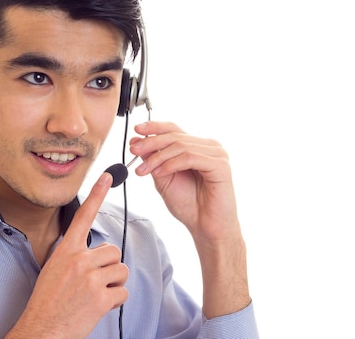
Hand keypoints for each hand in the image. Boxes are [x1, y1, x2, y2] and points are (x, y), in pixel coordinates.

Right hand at [6, 173, 128, 338]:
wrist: (41, 329)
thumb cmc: (47, 301)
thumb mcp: (53, 269)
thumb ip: (74, 256)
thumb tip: (96, 252)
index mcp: (65, 250)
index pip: (83, 216)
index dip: (96, 194)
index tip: (106, 176)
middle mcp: (78, 260)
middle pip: (113, 251)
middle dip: (109, 267)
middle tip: (93, 282)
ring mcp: (90, 278)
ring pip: (121, 271)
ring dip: (114, 284)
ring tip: (94, 294)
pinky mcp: (101, 298)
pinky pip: (122, 293)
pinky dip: (115, 301)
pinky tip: (97, 306)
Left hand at [129, 121, 240, 243]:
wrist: (205, 227)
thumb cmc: (189, 205)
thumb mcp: (163, 177)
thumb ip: (153, 159)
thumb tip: (137, 140)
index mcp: (196, 147)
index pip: (173, 129)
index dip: (154, 127)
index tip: (136, 130)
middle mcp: (208, 147)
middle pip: (175, 136)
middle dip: (150, 143)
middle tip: (133, 150)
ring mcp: (217, 154)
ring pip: (180, 146)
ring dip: (157, 157)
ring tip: (144, 170)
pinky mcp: (221, 165)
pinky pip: (190, 157)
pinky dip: (171, 164)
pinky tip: (160, 173)